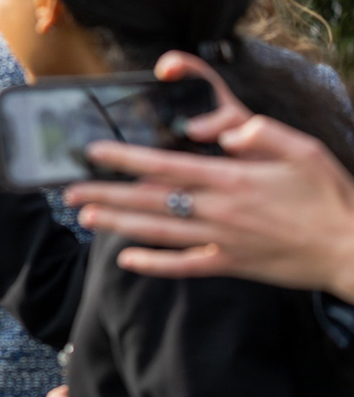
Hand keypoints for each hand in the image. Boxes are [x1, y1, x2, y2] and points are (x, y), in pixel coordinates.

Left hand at [68, 113, 353, 298]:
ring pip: (159, 233)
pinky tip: (126, 261)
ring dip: (118, 225)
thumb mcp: (304, 150)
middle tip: (69, 192)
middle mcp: (220, 212)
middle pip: (151, 201)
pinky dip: (154, 264)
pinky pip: (184, 266)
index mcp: (232, 180)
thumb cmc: (330, 195)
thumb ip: (261, 134)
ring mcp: (223, 241)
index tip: (94, 153)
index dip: (126, 160)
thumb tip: (222, 130)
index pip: (166, 166)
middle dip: (107, 195)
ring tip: (85, 217)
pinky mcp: (231, 265)